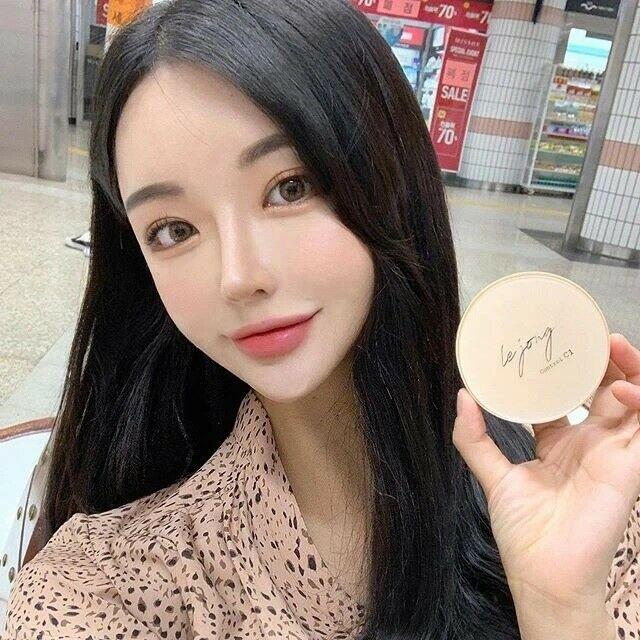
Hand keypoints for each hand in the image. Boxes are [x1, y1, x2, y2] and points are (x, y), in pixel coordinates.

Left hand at [452, 333, 639, 627]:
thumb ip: (474, 438)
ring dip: (628, 370)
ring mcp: (613, 453)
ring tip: (612, 345)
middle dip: (600, 361)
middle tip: (588, 335)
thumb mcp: (493, 476)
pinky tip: (624, 389)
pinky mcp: (631, 468)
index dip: (563, 369)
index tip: (548, 343)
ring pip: (634, 401)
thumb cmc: (524, 531)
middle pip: (604, 389)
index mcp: (560, 441)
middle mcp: (590, 442)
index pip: (568, 395)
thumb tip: (462, 395)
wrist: (544, 575)